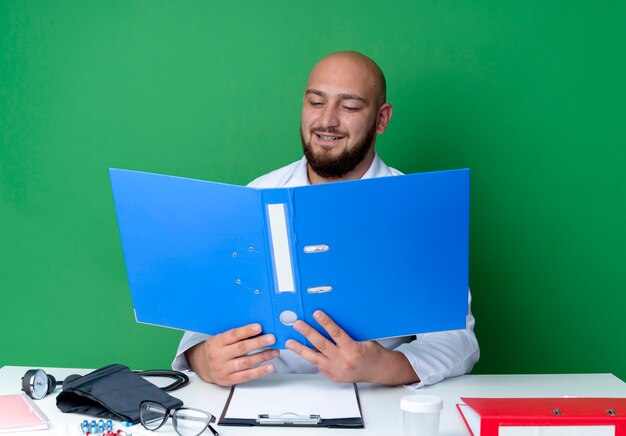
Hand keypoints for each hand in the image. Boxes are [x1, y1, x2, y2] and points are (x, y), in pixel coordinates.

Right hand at [186, 323, 278, 385]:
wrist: (200, 365)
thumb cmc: (214, 349)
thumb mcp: (219, 338)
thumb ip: (235, 336)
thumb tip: (257, 330)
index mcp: (217, 342)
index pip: (233, 335)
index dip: (247, 331)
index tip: (259, 327)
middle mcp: (219, 356)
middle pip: (241, 348)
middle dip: (258, 342)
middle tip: (271, 338)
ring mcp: (224, 369)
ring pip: (246, 362)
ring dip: (263, 357)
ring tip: (274, 352)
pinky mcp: (229, 379)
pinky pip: (246, 376)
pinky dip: (260, 372)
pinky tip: (269, 367)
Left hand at [286, 310, 418, 385]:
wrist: (380, 370)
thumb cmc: (373, 353)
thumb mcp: (363, 339)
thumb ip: (346, 334)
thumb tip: (329, 325)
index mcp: (353, 349)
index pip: (336, 333)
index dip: (325, 322)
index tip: (316, 314)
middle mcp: (344, 361)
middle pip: (322, 345)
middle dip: (308, 333)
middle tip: (298, 325)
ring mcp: (338, 370)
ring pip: (315, 358)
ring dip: (301, 349)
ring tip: (290, 342)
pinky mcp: (334, 377)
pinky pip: (319, 366)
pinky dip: (311, 358)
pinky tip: (302, 352)